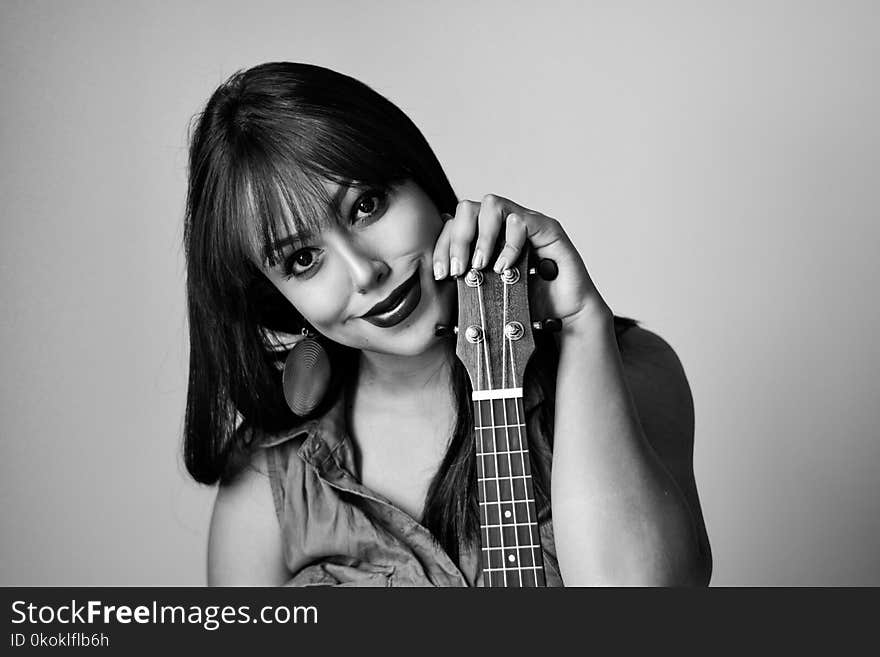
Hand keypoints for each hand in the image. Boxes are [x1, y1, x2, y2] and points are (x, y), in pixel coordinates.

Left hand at [432, 195, 611, 329]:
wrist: (565, 315)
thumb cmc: (528, 304)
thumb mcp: (488, 293)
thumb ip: (466, 280)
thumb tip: (436, 273)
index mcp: (486, 236)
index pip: (454, 225)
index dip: (442, 247)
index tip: (441, 274)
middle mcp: (503, 224)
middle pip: (468, 208)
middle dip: (457, 240)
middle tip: (458, 270)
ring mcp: (525, 222)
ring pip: (492, 204)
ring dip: (481, 237)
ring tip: (481, 266)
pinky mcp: (547, 228)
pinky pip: (521, 222)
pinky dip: (509, 244)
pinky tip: (504, 268)